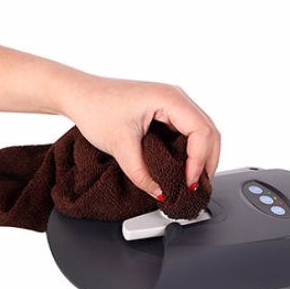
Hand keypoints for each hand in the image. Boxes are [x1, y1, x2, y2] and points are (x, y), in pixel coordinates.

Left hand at [59, 74, 220, 199]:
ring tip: (193, 182)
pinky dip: (192, 152)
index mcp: (169, 98)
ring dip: (202, 158)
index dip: (199, 161)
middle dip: (207, 162)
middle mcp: (176, 98)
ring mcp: (173, 104)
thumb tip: (160, 193)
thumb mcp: (119, 146)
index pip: (201, 132)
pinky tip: (184, 169)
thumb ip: (141, 174)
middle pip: (209, 132)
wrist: (79, 95)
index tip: (189, 183)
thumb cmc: (95, 107)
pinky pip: (189, 133)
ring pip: (203, 133)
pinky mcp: (166, 112)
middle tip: (197, 188)